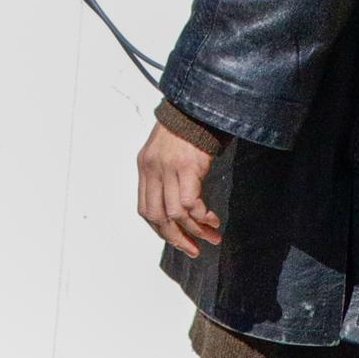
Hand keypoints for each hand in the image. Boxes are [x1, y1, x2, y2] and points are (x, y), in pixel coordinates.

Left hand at [137, 122, 223, 255]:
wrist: (196, 107)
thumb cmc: (185, 129)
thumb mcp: (165, 153)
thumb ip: (165, 176)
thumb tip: (177, 208)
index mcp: (145, 168)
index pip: (146, 210)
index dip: (161, 229)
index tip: (176, 240)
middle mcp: (153, 171)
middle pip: (158, 217)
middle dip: (176, 238)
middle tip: (194, 250)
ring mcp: (168, 170)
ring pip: (176, 214)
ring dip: (195, 231)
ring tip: (212, 237)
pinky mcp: (187, 168)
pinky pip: (191, 203)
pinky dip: (203, 217)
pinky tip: (213, 220)